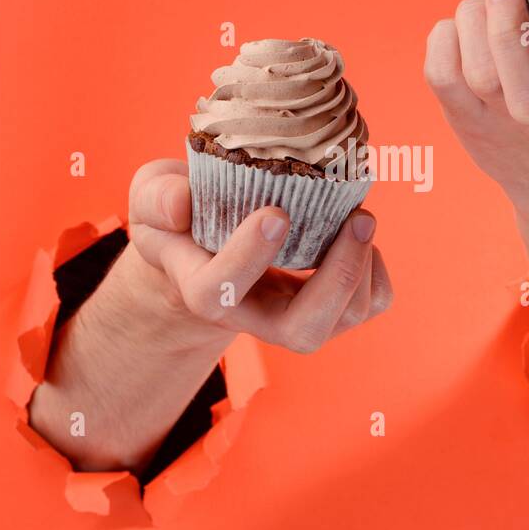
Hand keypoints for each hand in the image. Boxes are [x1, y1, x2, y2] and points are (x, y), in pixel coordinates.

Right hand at [29, 158, 391, 473]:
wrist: (203, 246)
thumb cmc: (179, 219)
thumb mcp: (151, 198)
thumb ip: (157, 198)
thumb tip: (182, 202)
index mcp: (203, 290)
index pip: (220, 289)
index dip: (248, 255)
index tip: (275, 212)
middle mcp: (253, 316)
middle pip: (303, 331)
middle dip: (338, 279)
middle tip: (357, 219)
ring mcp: (295, 318)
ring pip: (346, 318)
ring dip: (363, 267)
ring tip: (359, 217)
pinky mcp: (330, 310)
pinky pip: (370, 304)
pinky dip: (376, 271)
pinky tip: (357, 234)